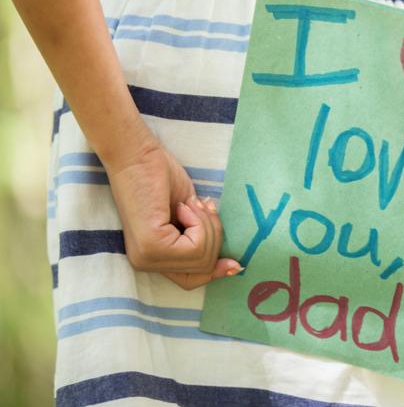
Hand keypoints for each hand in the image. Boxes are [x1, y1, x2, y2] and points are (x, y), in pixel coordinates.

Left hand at [105, 139, 240, 289]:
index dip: (215, 272)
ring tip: (191, 203)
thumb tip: (234, 266)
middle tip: (203, 206)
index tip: (236, 264)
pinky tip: (183, 205)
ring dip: (207, 224)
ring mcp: (147, 257)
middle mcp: (144, 264)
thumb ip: (201, 239)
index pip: (190, 280)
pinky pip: (196, 245)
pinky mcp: (152, 245)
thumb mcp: (188, 215)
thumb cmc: (160, 178)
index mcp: (150, 259)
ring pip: (202, 256)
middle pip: (202, 268)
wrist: (136, 154)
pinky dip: (199, 221)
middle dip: (214, 235)